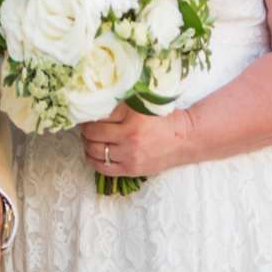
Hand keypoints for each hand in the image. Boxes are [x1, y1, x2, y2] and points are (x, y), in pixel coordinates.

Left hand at [79, 103, 194, 182]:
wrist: (184, 139)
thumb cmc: (164, 119)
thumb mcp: (145, 104)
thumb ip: (123, 103)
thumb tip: (96, 101)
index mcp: (134, 116)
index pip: (101, 114)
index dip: (91, 112)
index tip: (88, 111)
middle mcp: (130, 136)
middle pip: (93, 132)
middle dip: (86, 128)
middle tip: (87, 125)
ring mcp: (130, 155)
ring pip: (94, 150)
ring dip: (87, 143)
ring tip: (90, 138)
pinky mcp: (131, 169)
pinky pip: (102, 167)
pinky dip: (92, 159)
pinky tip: (93, 153)